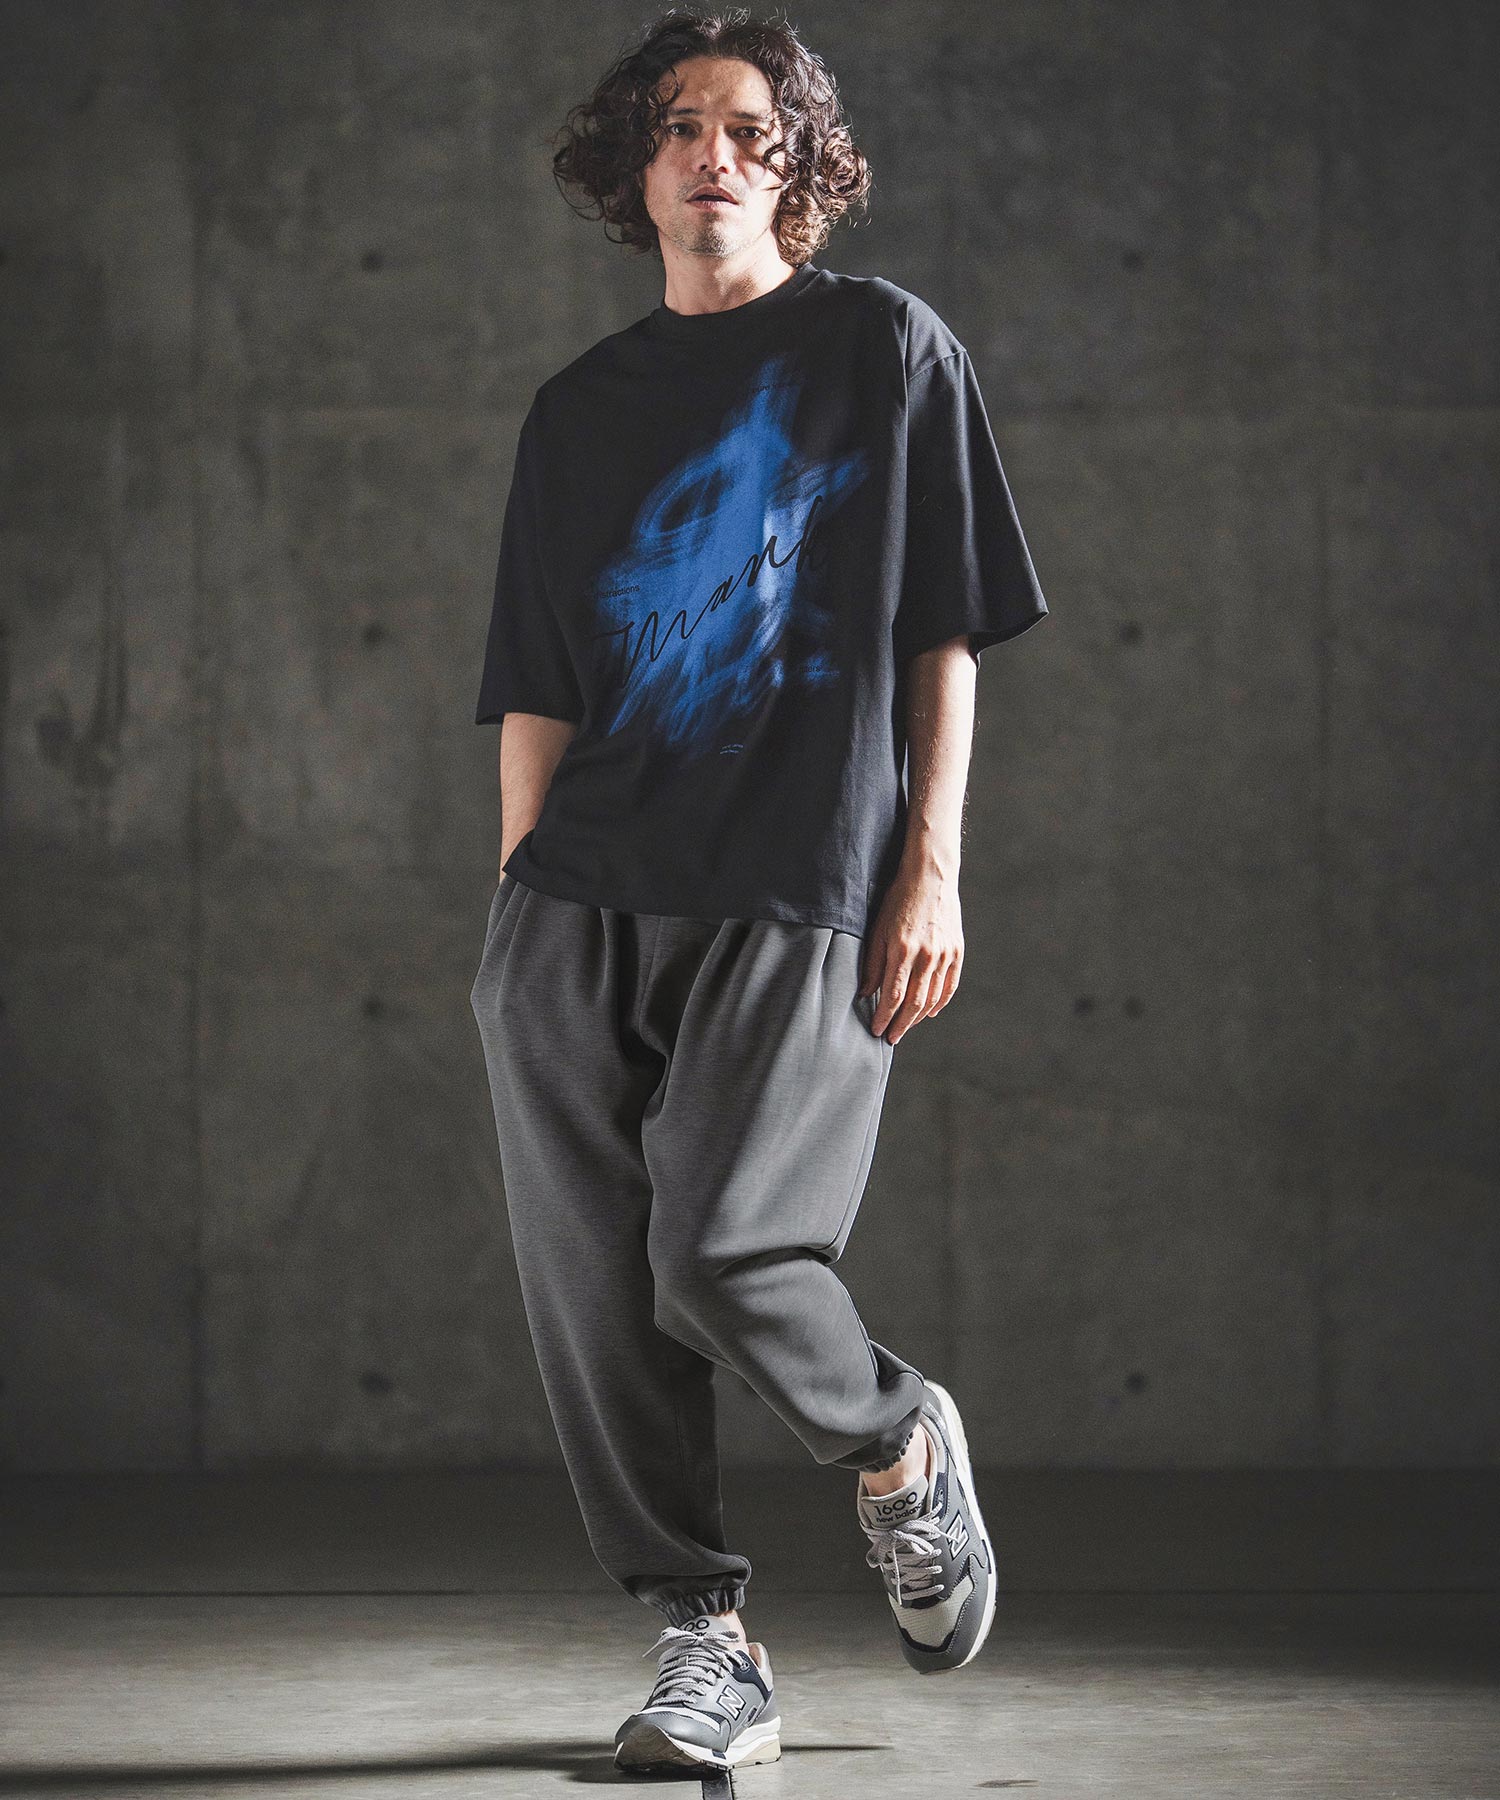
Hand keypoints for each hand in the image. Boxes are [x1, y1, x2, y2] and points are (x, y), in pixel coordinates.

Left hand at [858, 864, 963, 1043]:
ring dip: (918, 1017)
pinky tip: (929, 1013)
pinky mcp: (957, 951)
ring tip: (905, 1027)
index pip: (893, 995)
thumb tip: (865, 993)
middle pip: (914, 1003)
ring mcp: (944, 954)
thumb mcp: (878, 929)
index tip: (876, 1030)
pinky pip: (949, 986)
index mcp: (902, 950)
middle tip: (890, 1038)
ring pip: (932, 998)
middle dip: (901, 1024)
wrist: (931, 878)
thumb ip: (872, 963)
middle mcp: (926, 955)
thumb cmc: (898, 901)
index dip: (884, 1016)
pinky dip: (939, 1003)